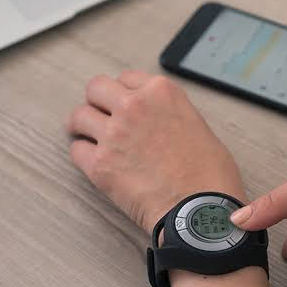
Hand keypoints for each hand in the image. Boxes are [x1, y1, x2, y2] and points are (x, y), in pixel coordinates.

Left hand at [66, 71, 244, 233]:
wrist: (200, 208)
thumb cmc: (209, 175)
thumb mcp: (197, 126)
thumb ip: (170, 114)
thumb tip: (158, 123)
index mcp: (162, 92)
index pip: (127, 78)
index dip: (124, 92)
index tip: (123, 103)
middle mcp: (134, 106)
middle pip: (96, 89)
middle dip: (97, 102)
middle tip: (101, 116)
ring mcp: (114, 134)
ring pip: (78, 117)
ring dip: (83, 127)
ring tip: (89, 137)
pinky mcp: (100, 164)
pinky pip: (77, 150)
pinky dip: (84, 155)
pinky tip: (95, 161)